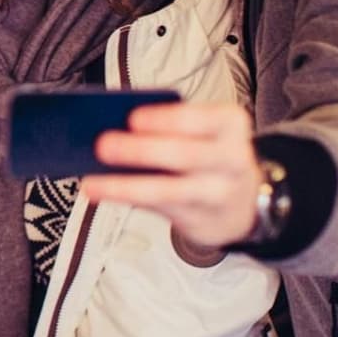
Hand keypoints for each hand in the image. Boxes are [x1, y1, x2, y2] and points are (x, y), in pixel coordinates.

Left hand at [80, 102, 258, 250]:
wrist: (245, 203)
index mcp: (230, 124)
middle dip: (141, 150)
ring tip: (92, 182)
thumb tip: (115, 125)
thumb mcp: (205, 131)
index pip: (200, 118)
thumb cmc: (211, 155)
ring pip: (169, 190)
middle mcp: (231, 159)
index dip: (165, 119)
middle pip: (184, 155)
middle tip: (103, 145)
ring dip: (126, 185)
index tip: (133, 118)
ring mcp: (218, 193)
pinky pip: (158, 207)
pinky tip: (101, 191)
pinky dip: (126, 197)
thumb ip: (170, 126)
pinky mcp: (200, 218)